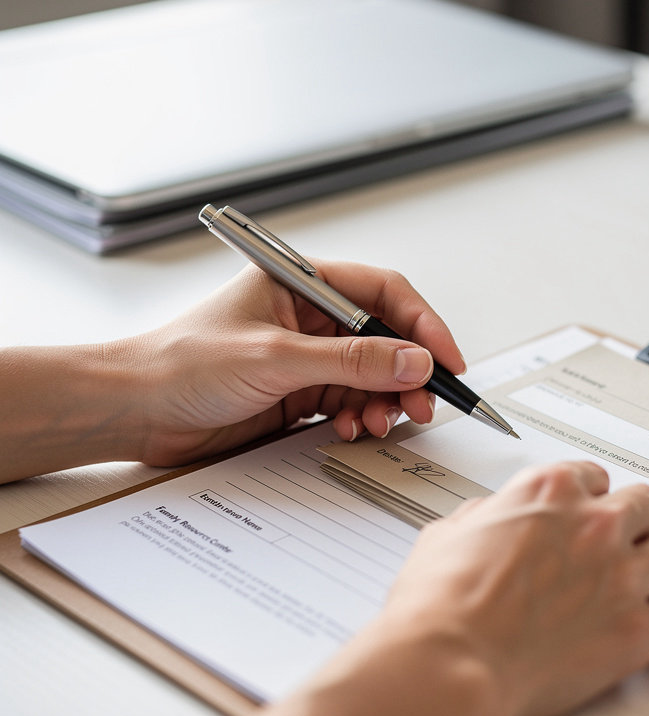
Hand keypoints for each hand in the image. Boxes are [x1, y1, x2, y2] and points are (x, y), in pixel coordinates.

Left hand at [125, 260, 465, 465]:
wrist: (135, 411)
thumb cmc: (182, 364)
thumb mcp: (275, 358)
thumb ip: (351, 361)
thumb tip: (414, 360)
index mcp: (302, 284)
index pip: (383, 292)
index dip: (422, 324)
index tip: (446, 360)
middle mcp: (308, 318)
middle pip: (385, 338)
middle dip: (408, 372)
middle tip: (422, 405)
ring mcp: (305, 358)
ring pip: (371, 376)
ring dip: (385, 402)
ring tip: (385, 424)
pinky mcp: (298, 394)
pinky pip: (349, 403)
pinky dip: (360, 418)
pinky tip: (351, 431)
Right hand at [372, 460, 648, 715]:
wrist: (447, 663)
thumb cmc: (438, 608)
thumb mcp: (445, 535)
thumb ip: (481, 518)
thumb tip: (489, 519)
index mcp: (548, 492)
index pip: (595, 477)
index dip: (593, 500)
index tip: (591, 516)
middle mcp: (594, 525)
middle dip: (640, 527)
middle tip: (628, 548)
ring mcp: (622, 576)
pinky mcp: (639, 630)